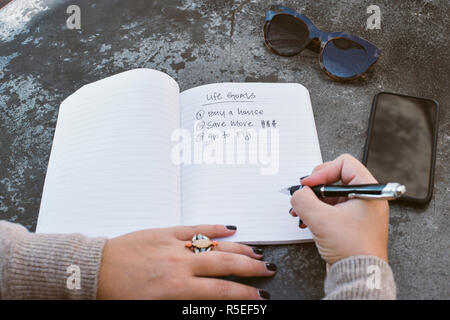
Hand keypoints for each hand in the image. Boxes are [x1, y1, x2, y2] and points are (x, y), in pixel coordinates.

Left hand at [97, 225, 274, 298]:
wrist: (95, 271)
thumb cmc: (119, 293)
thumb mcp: (155, 306)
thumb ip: (186, 301)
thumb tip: (210, 300)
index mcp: (176, 288)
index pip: (221, 291)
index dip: (244, 294)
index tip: (259, 296)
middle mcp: (180, 265)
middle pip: (225, 265)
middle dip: (250, 268)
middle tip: (267, 269)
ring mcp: (173, 245)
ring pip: (214, 245)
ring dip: (238, 248)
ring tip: (255, 252)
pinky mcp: (164, 232)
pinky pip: (194, 228)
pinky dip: (213, 228)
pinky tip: (229, 229)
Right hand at [290, 154, 388, 264]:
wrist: (359, 275)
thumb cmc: (352, 250)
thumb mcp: (320, 219)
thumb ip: (304, 199)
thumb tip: (298, 193)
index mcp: (368, 191)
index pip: (344, 164)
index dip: (323, 171)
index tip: (309, 184)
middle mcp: (367, 198)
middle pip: (336, 178)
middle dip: (315, 188)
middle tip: (303, 195)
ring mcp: (359, 211)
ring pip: (332, 194)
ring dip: (313, 201)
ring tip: (301, 211)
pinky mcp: (351, 223)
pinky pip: (332, 208)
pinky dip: (318, 212)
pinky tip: (307, 220)